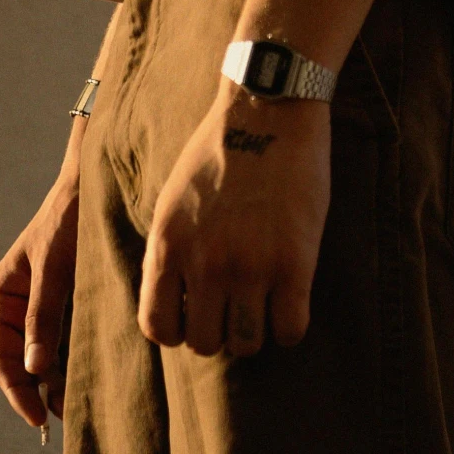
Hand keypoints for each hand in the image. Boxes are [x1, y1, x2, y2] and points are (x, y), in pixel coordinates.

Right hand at [0, 164, 80, 428]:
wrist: (95, 186)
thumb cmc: (68, 219)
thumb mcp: (54, 267)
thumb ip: (44, 314)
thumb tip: (34, 369)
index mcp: (2, 295)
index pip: (2, 358)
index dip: (17, 391)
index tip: (37, 417)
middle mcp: (18, 305)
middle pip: (23, 363)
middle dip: (41, 390)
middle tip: (67, 414)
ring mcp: (42, 306)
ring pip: (44, 357)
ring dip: (58, 380)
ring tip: (79, 401)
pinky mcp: (66, 304)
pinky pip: (63, 341)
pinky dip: (72, 360)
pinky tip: (88, 374)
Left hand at [139, 84, 329, 357]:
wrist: (268, 109)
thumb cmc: (219, 148)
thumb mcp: (173, 198)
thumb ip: (170, 249)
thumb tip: (173, 299)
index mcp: (168, 246)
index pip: (158, 328)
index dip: (178, 330)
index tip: (196, 313)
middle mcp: (205, 264)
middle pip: (204, 344)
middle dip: (219, 331)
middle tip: (234, 306)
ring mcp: (251, 267)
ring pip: (247, 344)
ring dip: (254, 331)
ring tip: (263, 305)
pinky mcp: (295, 265)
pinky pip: (290, 331)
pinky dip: (289, 326)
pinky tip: (291, 301)